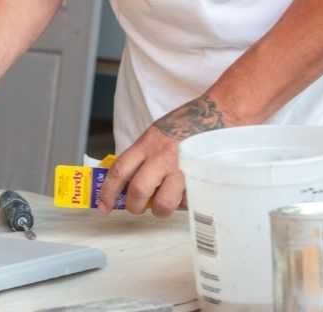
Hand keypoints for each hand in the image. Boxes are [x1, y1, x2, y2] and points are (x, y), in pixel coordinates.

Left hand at [98, 95, 230, 218]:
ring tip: (164, 203)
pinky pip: (187, 202)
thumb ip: (144, 155)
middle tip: (136, 207)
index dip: (107, 191)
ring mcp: (182, 169)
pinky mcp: (200, 179)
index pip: (120, 170)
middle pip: (138, 191)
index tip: (103, 205)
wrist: (219, 113)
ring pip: (163, 204)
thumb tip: (129, 181)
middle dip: (134, 206)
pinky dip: (183, 203)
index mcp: (147, 143)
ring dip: (160, 210)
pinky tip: (185, 192)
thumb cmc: (188, 123)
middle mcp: (162, 156)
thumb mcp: (157, 133)